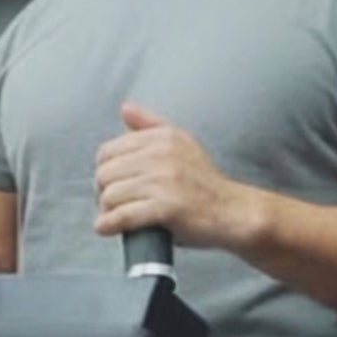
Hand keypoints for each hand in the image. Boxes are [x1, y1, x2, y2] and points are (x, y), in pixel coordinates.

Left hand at [94, 102, 256, 250]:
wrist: (233, 212)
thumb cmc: (203, 183)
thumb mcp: (181, 144)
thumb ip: (150, 125)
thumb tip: (125, 108)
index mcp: (163, 137)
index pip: (108, 152)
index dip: (105, 172)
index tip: (113, 186)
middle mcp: (163, 154)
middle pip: (105, 174)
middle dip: (102, 193)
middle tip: (113, 206)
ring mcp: (165, 180)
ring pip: (110, 196)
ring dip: (107, 212)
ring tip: (115, 218)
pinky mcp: (167, 207)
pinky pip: (123, 215)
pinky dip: (109, 225)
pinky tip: (107, 228)